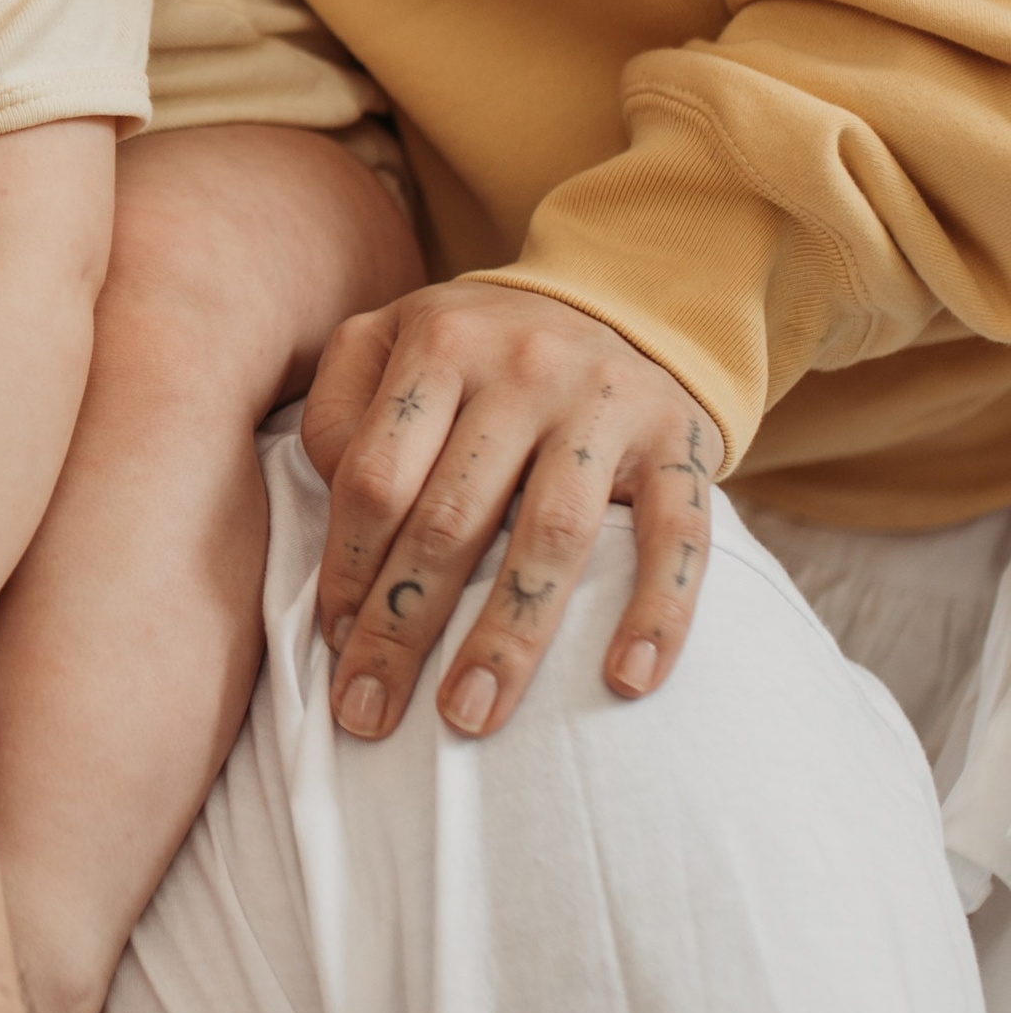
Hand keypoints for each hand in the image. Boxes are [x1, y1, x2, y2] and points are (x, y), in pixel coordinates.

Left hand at [301, 283, 720, 741]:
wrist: (622, 295)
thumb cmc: (479, 348)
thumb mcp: (391, 338)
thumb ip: (342, 411)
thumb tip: (335, 521)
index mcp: (441, 344)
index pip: (377, 477)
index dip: (349, 568)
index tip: (333, 645)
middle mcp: (525, 369)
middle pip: (451, 520)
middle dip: (403, 628)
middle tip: (368, 717)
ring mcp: (607, 405)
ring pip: (550, 537)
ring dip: (507, 640)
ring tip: (469, 717)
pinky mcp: (680, 441)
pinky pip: (677, 536)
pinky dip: (658, 610)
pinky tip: (628, 681)